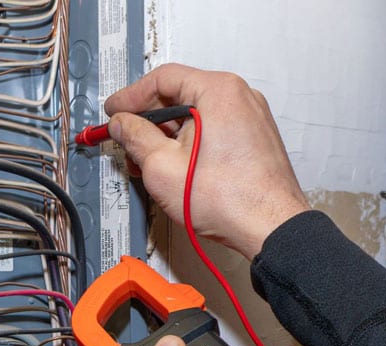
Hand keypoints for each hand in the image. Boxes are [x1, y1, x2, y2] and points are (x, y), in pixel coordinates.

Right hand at [104, 63, 309, 259]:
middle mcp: (239, 97)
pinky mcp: (253, 138)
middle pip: (179, 95)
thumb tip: (121, 124)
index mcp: (218, 91)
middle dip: (147, 121)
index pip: (162, 78)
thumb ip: (134, 137)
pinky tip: (174, 167)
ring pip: (194, 116)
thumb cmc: (230, 199)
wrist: (270, 228)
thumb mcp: (162, 166)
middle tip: (126, 141)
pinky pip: (212, 130)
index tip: (114, 112)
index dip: (130, 96)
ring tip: (148, 163)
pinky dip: (189, 143)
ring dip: (166, 136)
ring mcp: (250, 118)